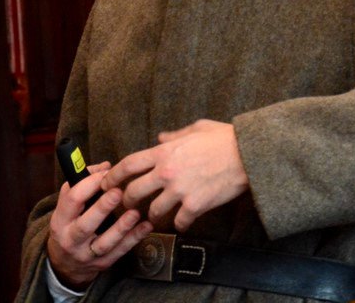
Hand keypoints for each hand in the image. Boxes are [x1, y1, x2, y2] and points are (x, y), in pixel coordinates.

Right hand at [46, 164, 154, 289]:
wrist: (65, 264)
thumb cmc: (70, 225)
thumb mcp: (68, 206)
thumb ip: (84, 183)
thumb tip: (106, 166)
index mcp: (60, 220)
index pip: (72, 200)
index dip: (89, 184)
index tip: (106, 173)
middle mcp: (71, 239)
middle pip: (86, 224)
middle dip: (103, 207)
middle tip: (119, 192)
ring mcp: (86, 254)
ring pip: (104, 242)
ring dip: (121, 227)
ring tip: (135, 212)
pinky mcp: (102, 264)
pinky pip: (120, 251)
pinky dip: (134, 239)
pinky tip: (146, 226)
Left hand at [102, 119, 248, 231]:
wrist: (248, 154)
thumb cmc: (224, 138)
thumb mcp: (197, 128)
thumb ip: (174, 135)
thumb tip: (160, 136)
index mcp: (164, 152)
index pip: (128, 165)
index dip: (113, 176)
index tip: (107, 183)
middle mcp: (167, 172)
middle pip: (134, 193)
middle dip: (125, 202)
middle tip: (126, 207)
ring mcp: (180, 191)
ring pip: (154, 212)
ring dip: (152, 217)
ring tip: (154, 219)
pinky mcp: (195, 206)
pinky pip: (180, 223)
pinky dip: (180, 225)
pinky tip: (183, 223)